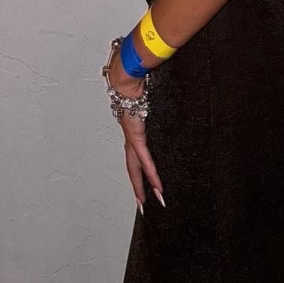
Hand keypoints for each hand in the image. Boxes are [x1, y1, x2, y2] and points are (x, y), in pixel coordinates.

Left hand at [107, 46, 164, 211]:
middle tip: (143, 205)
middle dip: (137, 187)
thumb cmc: (135, 83)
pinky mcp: (137, 136)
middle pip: (132, 168)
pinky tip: (157, 186)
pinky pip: (145, 159)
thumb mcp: (146, 98)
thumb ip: (150, 102)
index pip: (135, 156)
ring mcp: (132, 138)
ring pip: (136, 168)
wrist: (126, 77)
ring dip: (142, 186)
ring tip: (148, 203)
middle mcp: (130, 137)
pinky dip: (151, 173)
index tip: (142, 184)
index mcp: (132, 130)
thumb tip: (155, 99)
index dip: (138, 172)